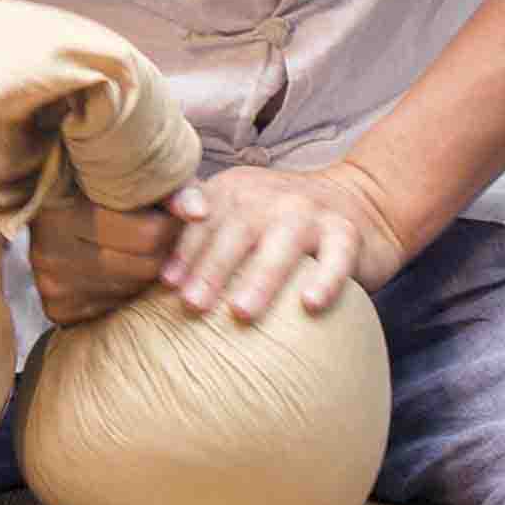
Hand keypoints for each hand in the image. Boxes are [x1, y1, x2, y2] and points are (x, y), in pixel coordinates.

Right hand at [28, 183, 177, 328]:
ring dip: (145, 271)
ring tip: (139, 245)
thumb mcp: (139, 174)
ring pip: (132, 288)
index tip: (175, 213)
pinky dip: (124, 290)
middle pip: (145, 267)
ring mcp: (52, 283)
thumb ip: (174, 187)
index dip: (172, 225)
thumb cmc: (105, 182)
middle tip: (164, 232)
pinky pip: (113, 307)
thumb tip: (198, 214)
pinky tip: (117, 265)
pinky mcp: (57, 307)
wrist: (55, 201)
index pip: (150, 235)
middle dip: (164, 250)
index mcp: (67, 210)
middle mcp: (52, 250)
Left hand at [154, 162, 412, 325]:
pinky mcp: (347, 233)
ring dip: (261, 278)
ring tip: (241, 312)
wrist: (359, 202)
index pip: (204, 221)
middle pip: (239, 231)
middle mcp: (271, 198)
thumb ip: (200, 236)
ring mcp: (312, 213)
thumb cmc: (279, 225)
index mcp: (236, 193)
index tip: (166, 283)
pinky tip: (310, 304)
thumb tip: (144, 279)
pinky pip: (338, 257)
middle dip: (212, 267)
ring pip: (285, 243)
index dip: (184, 250)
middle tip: (192, 305)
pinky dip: (326, 280)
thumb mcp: (239, 216)